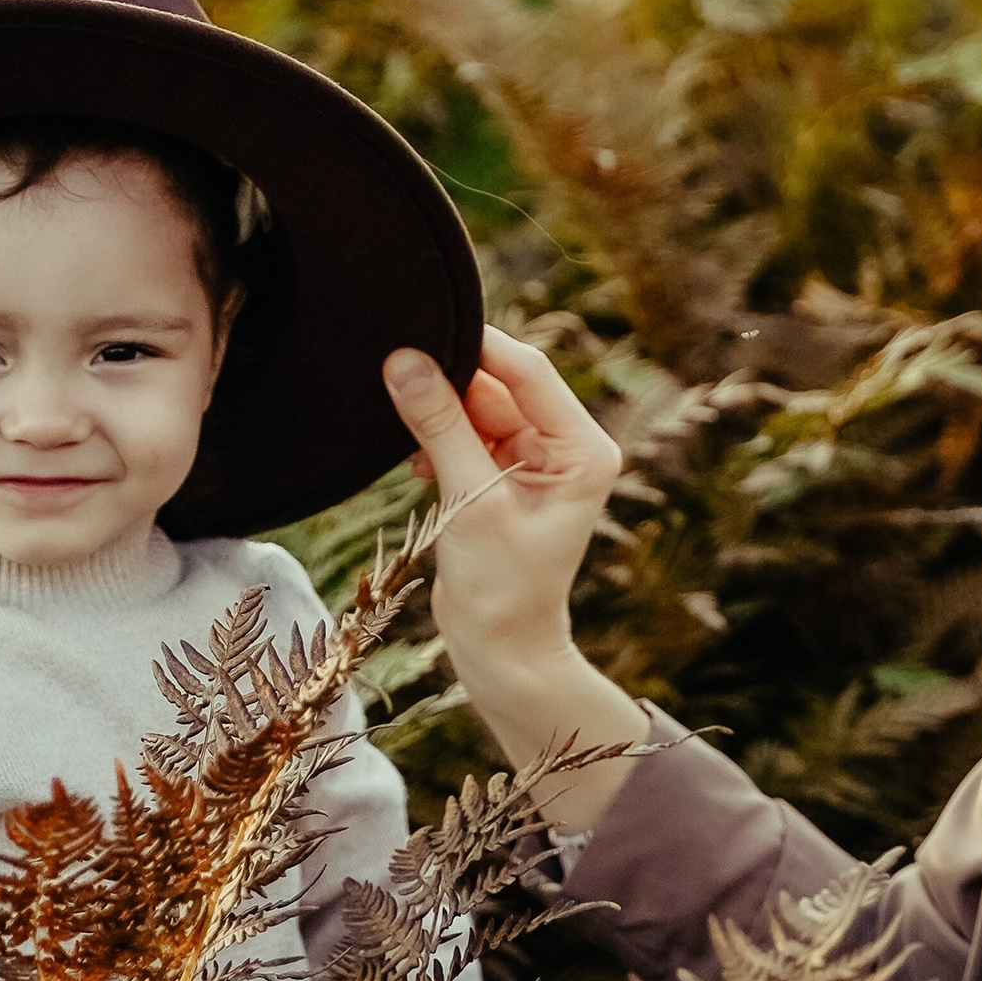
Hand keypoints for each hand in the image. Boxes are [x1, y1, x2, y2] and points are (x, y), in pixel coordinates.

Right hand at [384, 330, 634, 764]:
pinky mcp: (504, 480)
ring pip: (478, 410)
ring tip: (409, 438)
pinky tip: (417, 464)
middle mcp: (567, 449)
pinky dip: (439, 442)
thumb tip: (406, 360)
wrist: (500, 652)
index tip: (423, 327)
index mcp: (584, 449)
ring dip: (440, 418)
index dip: (477, 346)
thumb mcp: (471, 500)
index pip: (528, 372)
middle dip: (450, 384)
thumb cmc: (502, 589)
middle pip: (501, 387)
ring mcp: (536, 464)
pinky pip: (467, 436)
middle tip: (397, 374)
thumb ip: (440, 425)